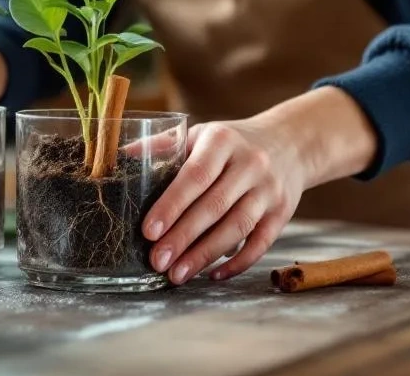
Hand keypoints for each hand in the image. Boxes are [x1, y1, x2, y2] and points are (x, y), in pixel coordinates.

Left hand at [142, 86, 378, 284]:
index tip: (148, 231)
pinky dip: (237, 262)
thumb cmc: (230, 143)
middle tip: (157, 261)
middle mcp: (250, 164)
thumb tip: (119, 158)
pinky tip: (212, 275)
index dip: (171, 205)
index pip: (195, 176)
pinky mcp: (283, 212)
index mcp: (222, 140)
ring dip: (205, 255)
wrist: (290, 143)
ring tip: (177, 275)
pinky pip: (261, 243)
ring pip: (237, 228)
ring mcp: (270, 190)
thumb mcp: (200, 134)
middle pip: (215, 206)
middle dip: (183, 237)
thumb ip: (163, 146)